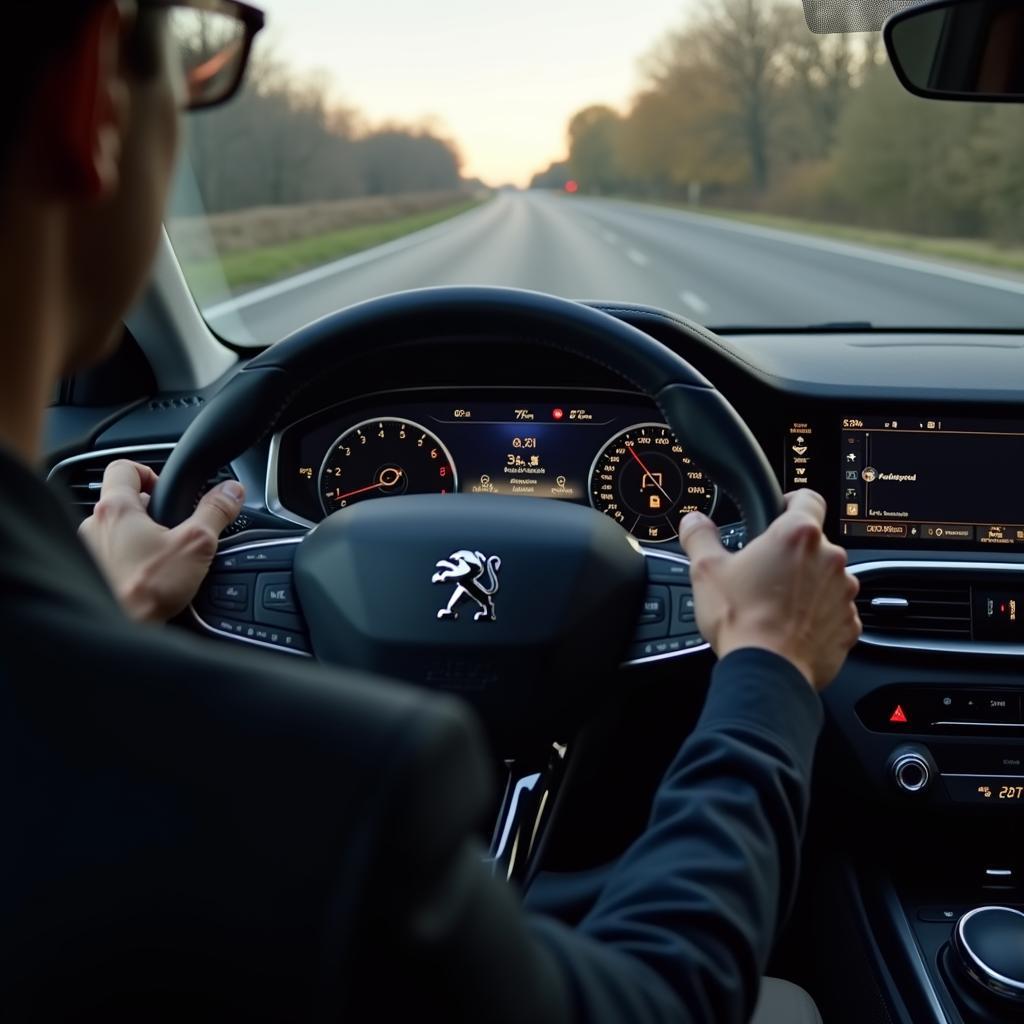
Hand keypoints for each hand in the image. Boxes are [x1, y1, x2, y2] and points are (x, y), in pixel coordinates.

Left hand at [79, 460, 244, 623]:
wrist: (119, 632)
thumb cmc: (146, 589)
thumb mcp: (196, 545)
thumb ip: (215, 512)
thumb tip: (232, 491)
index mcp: (116, 509)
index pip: (123, 468)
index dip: (148, 472)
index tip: (165, 487)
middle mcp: (93, 526)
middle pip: (121, 501)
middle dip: (149, 512)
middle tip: (172, 527)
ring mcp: (86, 551)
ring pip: (114, 531)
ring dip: (136, 538)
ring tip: (161, 557)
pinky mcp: (87, 574)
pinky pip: (108, 556)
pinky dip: (126, 561)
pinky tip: (146, 576)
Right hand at [678, 490, 860, 690]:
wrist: (767, 671)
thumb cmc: (740, 619)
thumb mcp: (705, 569)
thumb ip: (699, 536)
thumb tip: (694, 522)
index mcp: (797, 535)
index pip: (808, 498)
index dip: (791, 502)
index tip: (779, 512)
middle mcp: (830, 559)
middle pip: (814, 543)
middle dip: (791, 554)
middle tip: (762, 572)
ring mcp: (843, 593)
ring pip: (825, 578)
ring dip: (806, 585)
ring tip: (775, 605)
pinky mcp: (849, 625)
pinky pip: (833, 611)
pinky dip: (816, 615)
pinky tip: (790, 627)